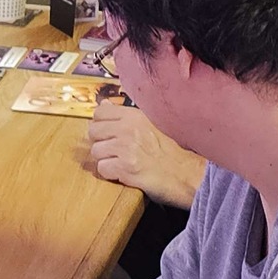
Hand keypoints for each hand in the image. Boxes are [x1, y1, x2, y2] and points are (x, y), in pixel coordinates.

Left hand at [81, 102, 206, 208]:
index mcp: (134, 116)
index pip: (100, 112)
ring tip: (122, 163)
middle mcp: (128, 128)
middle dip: (101, 143)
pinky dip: (110, 173)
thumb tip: (104, 104)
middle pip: (93, 132)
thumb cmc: (169, 152)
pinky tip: (124, 173)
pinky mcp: (124, 167)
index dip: (100, 124)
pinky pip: (102, 168)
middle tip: (115, 151)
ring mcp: (126, 147)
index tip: (108, 133)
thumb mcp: (149, 125)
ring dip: (106, 159)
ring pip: (95, 151)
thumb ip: (125, 116)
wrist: (184, 174)